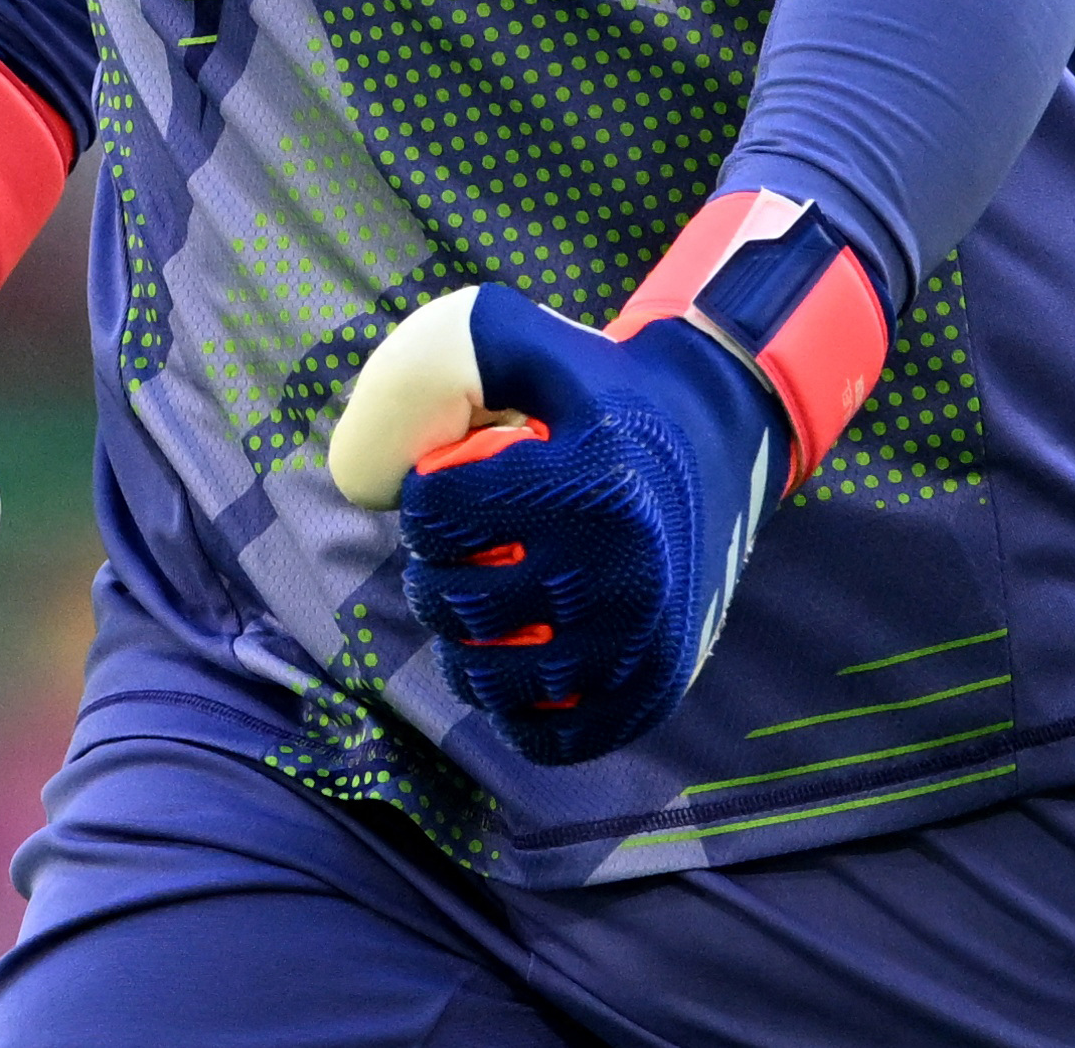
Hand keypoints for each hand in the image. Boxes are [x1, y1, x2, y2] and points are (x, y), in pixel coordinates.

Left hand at [326, 283, 782, 764]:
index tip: (455, 486)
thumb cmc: (591, 389)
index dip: (424, 498)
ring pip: (490, 680)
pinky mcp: (653, 693)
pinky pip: (546, 736)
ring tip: (482, 599)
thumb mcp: (513, 338)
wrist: (711, 440)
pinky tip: (519, 654)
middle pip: (457, 603)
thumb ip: (425, 374)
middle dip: (434, 571)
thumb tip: (362, 480)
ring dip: (463, 643)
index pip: (436, 514)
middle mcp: (627, 572)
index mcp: (593, 484)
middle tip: (462, 546)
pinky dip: (513, 705)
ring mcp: (642, 643)